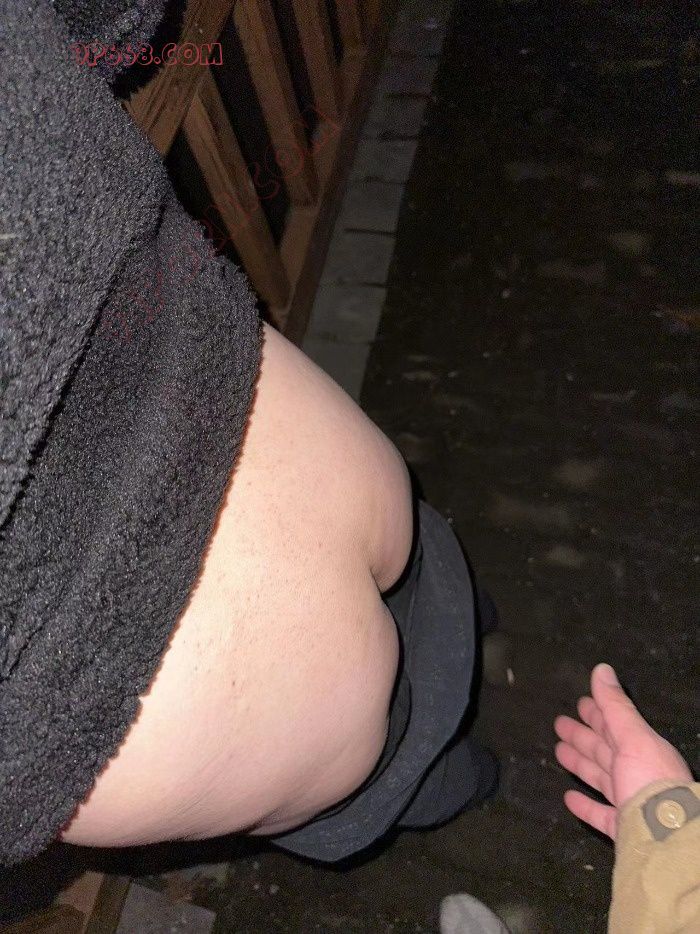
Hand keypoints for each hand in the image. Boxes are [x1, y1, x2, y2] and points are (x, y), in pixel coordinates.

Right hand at [554, 663, 692, 838]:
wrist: (665, 838)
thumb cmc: (649, 781)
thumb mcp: (633, 736)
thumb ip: (615, 706)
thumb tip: (602, 669)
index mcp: (642, 749)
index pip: (615, 725)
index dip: (597, 713)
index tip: (579, 702)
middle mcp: (638, 773)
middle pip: (605, 750)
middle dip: (583, 736)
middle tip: (559, 724)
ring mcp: (631, 801)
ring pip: (601, 778)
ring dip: (580, 764)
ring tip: (559, 753)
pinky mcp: (622, 828)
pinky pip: (601, 813)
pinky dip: (584, 805)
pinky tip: (569, 797)